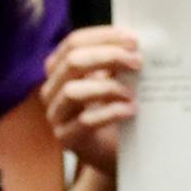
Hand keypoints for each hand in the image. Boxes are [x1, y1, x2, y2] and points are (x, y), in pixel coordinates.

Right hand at [40, 25, 140, 176]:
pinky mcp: (66, 139)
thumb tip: (135, 43)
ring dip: (107, 87)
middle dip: (108, 56)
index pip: (74, 42)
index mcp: (60, 69)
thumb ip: (118, 63)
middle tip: (137, 61)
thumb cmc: (115, 111)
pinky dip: (111, 112)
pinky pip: (84, 121)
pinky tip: (130, 110)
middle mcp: (52, 90)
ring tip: (131, 92)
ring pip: (72, 92)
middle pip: (72, 62)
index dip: (103, 37)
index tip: (133, 40)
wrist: (114, 152)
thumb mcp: (116, 80)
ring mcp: (56, 115)